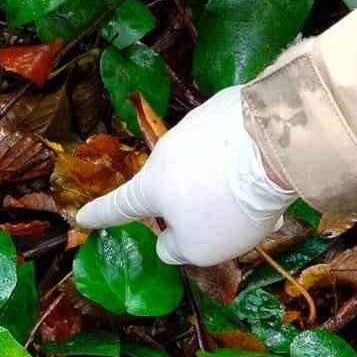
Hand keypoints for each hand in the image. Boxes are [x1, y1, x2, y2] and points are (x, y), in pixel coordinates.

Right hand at [76, 86, 293, 266]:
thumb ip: (177, 249)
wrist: (273, 141)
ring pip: (211, 168)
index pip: (119, 206)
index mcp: (152, 186)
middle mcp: (168, 151)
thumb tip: (172, 240)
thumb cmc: (225, 204)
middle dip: (200, 208)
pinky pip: (234, 147)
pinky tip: (273, 174)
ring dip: (230, 189)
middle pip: (178, 187)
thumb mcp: (199, 248)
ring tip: (263, 205)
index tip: (83, 217)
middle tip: (231, 226)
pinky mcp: (230, 107)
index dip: (101, 215)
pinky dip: (247, 164)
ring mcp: (198, 124)